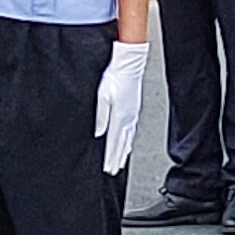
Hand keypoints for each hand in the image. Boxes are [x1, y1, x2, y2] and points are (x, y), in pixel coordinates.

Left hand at [94, 41, 147, 172]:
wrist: (130, 63)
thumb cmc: (115, 76)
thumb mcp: (102, 95)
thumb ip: (101, 116)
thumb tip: (99, 133)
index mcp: (120, 115)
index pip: (114, 142)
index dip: (111, 157)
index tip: (108, 168)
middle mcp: (128, 117)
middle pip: (122, 143)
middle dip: (117, 158)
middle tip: (113, 170)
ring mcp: (133, 114)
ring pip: (128, 138)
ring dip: (124, 151)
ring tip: (120, 162)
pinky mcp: (134, 109)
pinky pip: (132, 130)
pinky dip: (129, 140)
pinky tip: (128, 143)